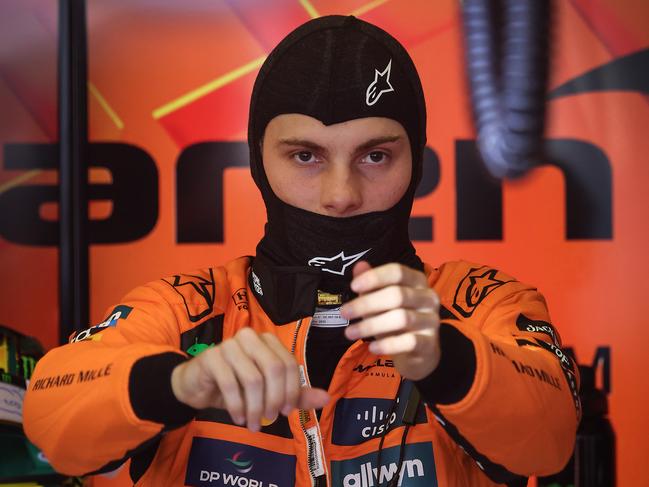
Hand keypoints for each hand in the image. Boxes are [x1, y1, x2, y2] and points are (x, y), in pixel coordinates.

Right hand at [171, 327, 329, 431]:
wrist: (197, 385)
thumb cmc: (236, 385)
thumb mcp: (268, 392)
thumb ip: (295, 394)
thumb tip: (325, 397)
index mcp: (267, 341)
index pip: (289, 364)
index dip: (292, 390)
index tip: (285, 411)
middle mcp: (250, 337)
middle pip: (274, 369)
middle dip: (275, 399)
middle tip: (270, 419)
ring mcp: (229, 345)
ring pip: (253, 379)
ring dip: (256, 407)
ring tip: (254, 424)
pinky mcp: (212, 357)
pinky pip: (231, 384)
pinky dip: (238, 406)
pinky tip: (239, 417)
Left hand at [341, 262, 440, 380]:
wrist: (420, 352)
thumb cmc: (396, 320)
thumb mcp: (381, 301)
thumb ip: (371, 284)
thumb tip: (359, 266)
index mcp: (417, 281)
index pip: (398, 272)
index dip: (375, 277)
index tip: (353, 286)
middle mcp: (428, 297)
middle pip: (397, 295)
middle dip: (366, 304)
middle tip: (344, 313)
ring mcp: (432, 320)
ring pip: (401, 318)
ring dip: (371, 325)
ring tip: (350, 333)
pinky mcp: (430, 342)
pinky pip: (409, 342)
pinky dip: (387, 345)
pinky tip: (372, 348)